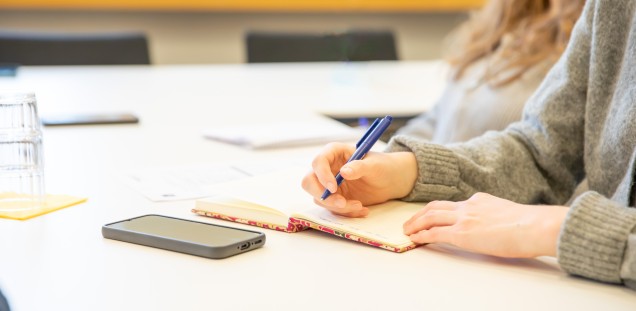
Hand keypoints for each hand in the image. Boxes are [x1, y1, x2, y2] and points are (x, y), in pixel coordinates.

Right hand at [301, 142, 416, 216]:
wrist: (391, 180)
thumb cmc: (383, 166)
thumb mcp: (375, 165)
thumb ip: (359, 167)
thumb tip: (344, 172)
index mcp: (334, 153)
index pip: (318, 162)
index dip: (322, 175)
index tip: (333, 188)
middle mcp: (327, 168)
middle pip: (309, 182)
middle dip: (323, 196)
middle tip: (341, 203)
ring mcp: (329, 184)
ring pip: (321, 199)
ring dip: (338, 207)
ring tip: (360, 206)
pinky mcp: (335, 198)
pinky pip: (332, 209)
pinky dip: (346, 213)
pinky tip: (362, 210)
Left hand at [403, 192, 567, 257]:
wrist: (533, 226)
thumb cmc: (529, 225)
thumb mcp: (507, 213)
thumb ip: (494, 216)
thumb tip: (493, 226)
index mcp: (480, 200)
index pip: (454, 204)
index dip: (440, 210)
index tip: (432, 215)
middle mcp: (469, 206)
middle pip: (436, 206)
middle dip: (420, 214)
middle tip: (410, 221)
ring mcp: (464, 218)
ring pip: (431, 216)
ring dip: (416, 223)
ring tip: (407, 230)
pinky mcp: (462, 233)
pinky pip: (435, 233)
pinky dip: (422, 235)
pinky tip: (415, 239)